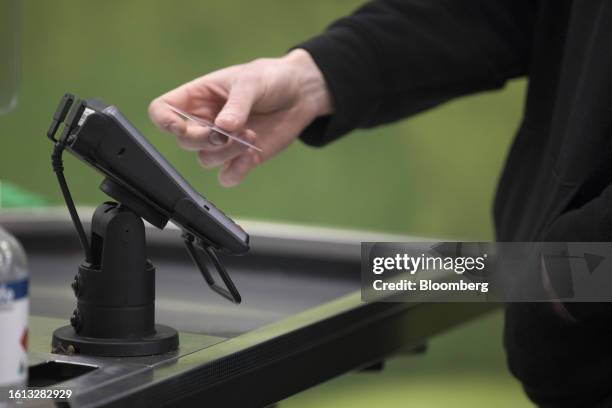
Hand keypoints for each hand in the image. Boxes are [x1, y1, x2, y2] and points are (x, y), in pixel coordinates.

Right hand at [148, 49, 332, 186]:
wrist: (300, 94)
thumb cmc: (270, 78)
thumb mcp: (252, 82)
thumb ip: (237, 104)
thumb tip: (223, 127)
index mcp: (197, 96)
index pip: (162, 110)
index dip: (164, 121)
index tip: (181, 126)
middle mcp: (205, 121)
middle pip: (185, 141)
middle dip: (205, 139)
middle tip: (229, 131)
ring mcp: (222, 142)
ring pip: (206, 160)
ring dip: (226, 152)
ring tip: (250, 134)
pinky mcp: (242, 158)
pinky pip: (227, 176)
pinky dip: (237, 170)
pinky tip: (252, 154)